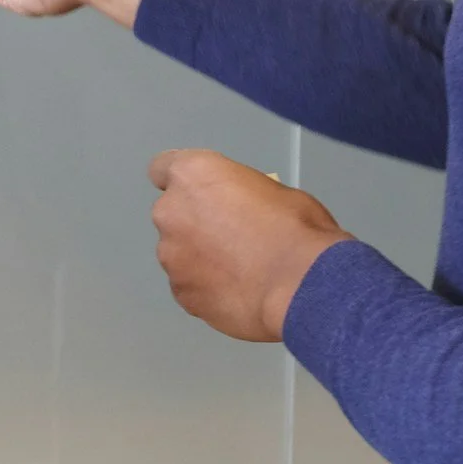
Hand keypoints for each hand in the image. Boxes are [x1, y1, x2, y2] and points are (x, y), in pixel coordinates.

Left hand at [148, 149, 350, 342]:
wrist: (300, 286)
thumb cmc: (295, 228)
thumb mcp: (274, 191)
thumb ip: (239, 196)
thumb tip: (241, 213)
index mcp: (192, 175)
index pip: (162, 169)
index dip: (183, 184)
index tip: (200, 195)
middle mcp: (171, 213)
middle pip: (173, 215)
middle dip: (194, 224)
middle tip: (231, 238)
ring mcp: (172, 258)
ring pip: (180, 254)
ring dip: (200, 259)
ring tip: (240, 272)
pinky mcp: (182, 295)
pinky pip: (190, 286)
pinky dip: (207, 288)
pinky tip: (238, 293)